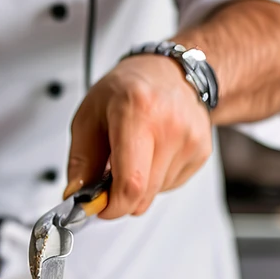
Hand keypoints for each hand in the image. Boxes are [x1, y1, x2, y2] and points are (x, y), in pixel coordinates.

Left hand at [64, 55, 211, 217]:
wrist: (170, 71)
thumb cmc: (127, 88)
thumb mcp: (88, 116)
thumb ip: (80, 160)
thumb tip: (76, 196)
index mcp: (137, 111)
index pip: (131, 182)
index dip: (112, 206)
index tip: (99, 207)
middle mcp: (170, 126)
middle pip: (144, 193)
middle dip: (120, 197)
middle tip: (106, 178)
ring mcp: (191, 139)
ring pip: (157, 193)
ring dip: (138, 185)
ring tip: (132, 153)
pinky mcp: (202, 151)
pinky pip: (171, 184)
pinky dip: (155, 178)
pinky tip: (151, 152)